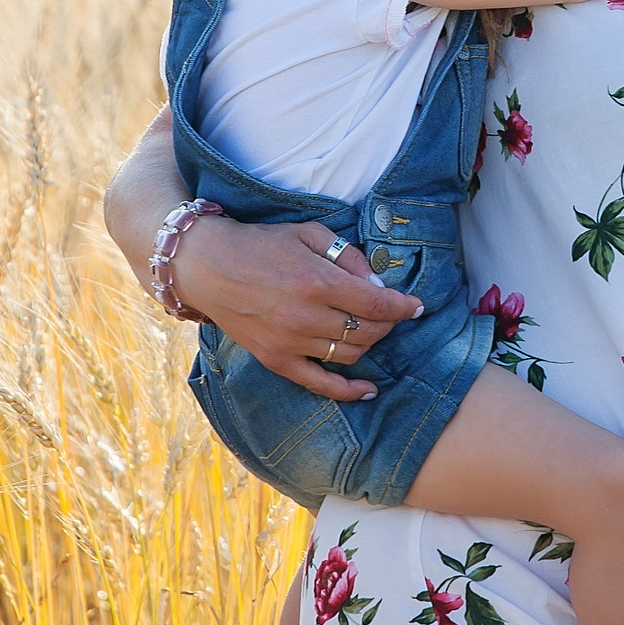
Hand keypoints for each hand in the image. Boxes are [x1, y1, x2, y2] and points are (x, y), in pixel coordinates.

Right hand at [172, 217, 419, 402]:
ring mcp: (290, 343)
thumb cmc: (261, 244)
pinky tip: (369, 389)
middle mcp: (306, 317)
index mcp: (317, 282)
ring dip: (369, 344)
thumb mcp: (308, 234)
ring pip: (350, 354)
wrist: (207, 267)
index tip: (416, 306)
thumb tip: (377, 283)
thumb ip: (347, 256)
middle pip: (368, 332)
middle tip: (390, 314)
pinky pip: (320, 384)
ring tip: (371, 330)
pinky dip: (348, 391)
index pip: (377, 305)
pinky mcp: (275, 360)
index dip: (403, 307)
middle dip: (388, 324)